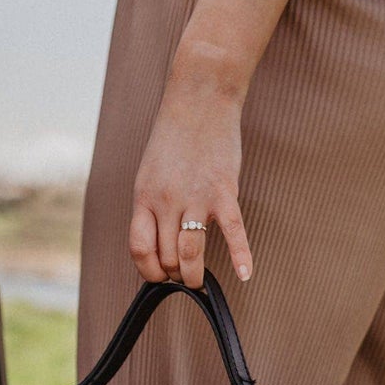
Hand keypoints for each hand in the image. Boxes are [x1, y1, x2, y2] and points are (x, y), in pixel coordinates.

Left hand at [128, 48, 250, 291]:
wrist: (200, 100)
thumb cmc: (175, 137)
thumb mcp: (150, 173)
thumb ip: (152, 206)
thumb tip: (158, 241)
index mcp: (144, 197)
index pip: (139, 248)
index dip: (148, 270)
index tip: (159, 275)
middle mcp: (166, 201)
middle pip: (166, 255)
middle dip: (174, 274)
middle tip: (183, 276)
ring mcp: (196, 197)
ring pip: (190, 252)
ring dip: (194, 275)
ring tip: (198, 284)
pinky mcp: (224, 191)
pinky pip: (233, 231)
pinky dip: (241, 255)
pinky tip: (246, 273)